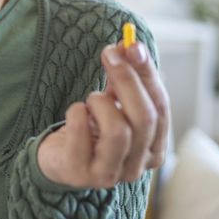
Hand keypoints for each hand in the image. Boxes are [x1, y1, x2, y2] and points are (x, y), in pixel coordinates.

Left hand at [37, 40, 170, 188]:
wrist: (58, 158)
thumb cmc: (93, 128)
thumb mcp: (114, 100)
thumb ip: (127, 75)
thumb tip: (130, 44)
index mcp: (153, 148)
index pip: (161, 108)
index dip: (147, 74)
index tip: (133, 45)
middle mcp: (137, 167)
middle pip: (144, 118)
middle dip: (127, 80)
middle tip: (109, 54)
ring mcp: (109, 175)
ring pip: (119, 131)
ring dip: (101, 103)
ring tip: (91, 100)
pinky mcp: (79, 173)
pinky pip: (82, 135)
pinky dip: (77, 113)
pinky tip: (76, 112)